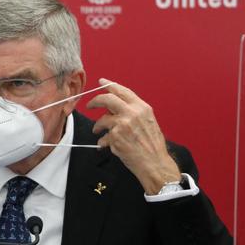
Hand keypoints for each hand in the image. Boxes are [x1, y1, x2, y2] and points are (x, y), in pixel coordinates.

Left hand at [86, 78, 180, 194]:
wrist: (154, 162)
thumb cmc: (152, 145)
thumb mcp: (148, 121)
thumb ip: (133, 112)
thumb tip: (114, 108)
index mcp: (142, 107)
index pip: (122, 91)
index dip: (109, 85)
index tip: (101, 82)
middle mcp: (132, 113)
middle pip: (107, 99)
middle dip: (95, 101)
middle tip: (90, 105)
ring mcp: (123, 124)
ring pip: (102, 119)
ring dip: (97, 126)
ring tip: (97, 131)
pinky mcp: (115, 137)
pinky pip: (103, 137)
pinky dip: (103, 141)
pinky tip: (106, 145)